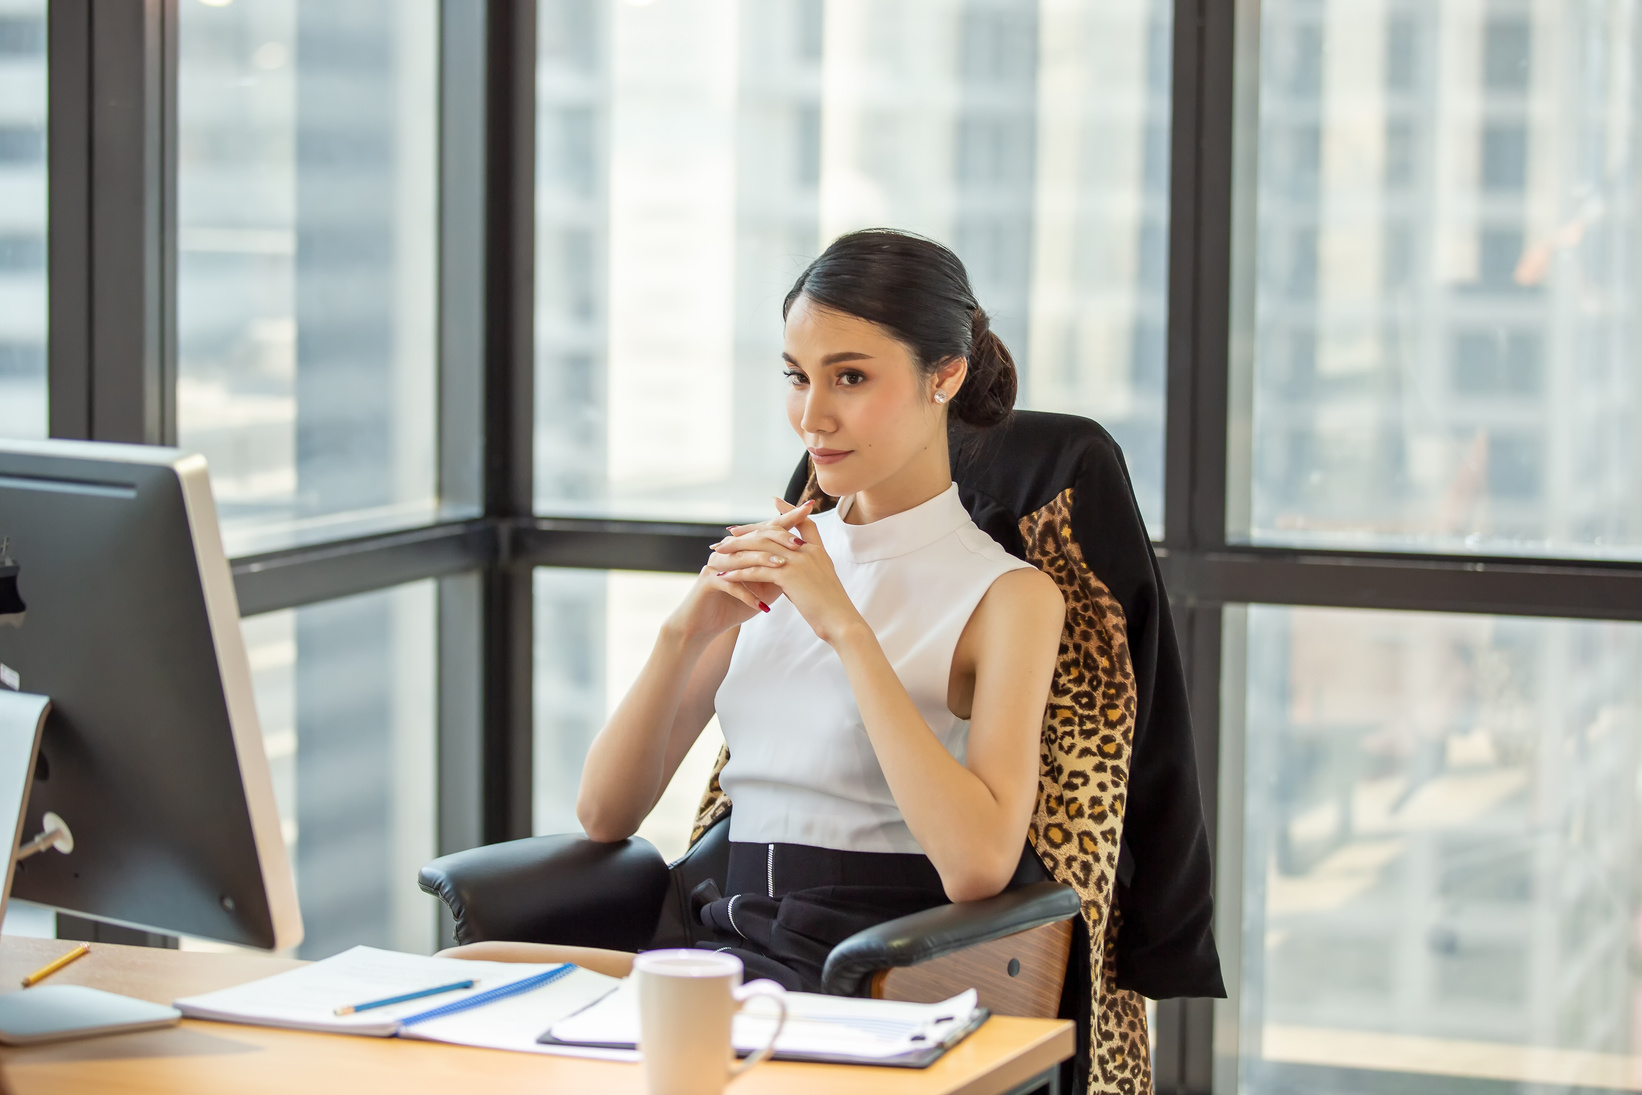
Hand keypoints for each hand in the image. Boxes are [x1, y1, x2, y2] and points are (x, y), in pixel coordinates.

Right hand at [663, 502, 811, 640]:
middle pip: (755, 538)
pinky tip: (762, 605)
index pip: (769, 528)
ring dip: (763, 563)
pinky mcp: (707, 581)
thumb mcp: (765, 587)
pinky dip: (747, 595)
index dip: (788, 518)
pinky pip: (730, 584)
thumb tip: (806, 558)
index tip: (809, 508)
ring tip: (782, 567)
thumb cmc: (737, 604)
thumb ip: (781, 571)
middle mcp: (729, 550)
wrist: (708, 624)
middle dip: (778, 539)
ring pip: (742, 558)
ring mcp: (716, 563)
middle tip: (799, 543)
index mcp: (744, 547)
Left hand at [712, 498, 864, 645]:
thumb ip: (807, 571)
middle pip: (773, 532)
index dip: (790, 511)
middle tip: (730, 534)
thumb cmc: (832, 608)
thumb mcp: (822, 582)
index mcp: (818, 551)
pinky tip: (724, 577)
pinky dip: (738, 573)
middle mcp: (808, 551)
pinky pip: (756, 571)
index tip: (775, 502)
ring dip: (737, 551)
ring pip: (760, 549)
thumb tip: (789, 573)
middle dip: (749, 532)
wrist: (841, 622)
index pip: (804, 522)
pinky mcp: (789, 576)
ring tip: (720, 554)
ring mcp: (799, 561)